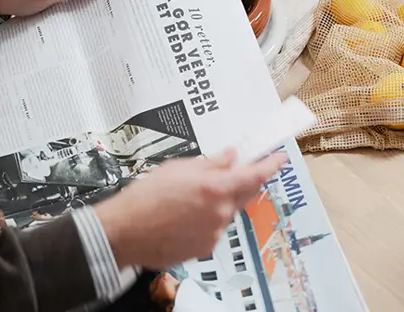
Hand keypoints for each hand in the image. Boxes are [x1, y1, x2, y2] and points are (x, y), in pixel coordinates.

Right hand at [96, 148, 285, 269]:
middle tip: (236, 171)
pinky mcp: (205, 247)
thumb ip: (211, 163)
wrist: (123, 232)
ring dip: (220, 202)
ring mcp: (214, 232)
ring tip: (191, 198)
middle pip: (245, 193)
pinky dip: (208, 219)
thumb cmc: (146, 196)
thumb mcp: (179, 168)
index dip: (271, 165)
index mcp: (216, 188)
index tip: (280, 158)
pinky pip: (215, 228)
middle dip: (244, 181)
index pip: (255, 175)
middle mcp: (220, 212)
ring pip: (228, 211)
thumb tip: (231, 156)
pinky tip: (186, 215)